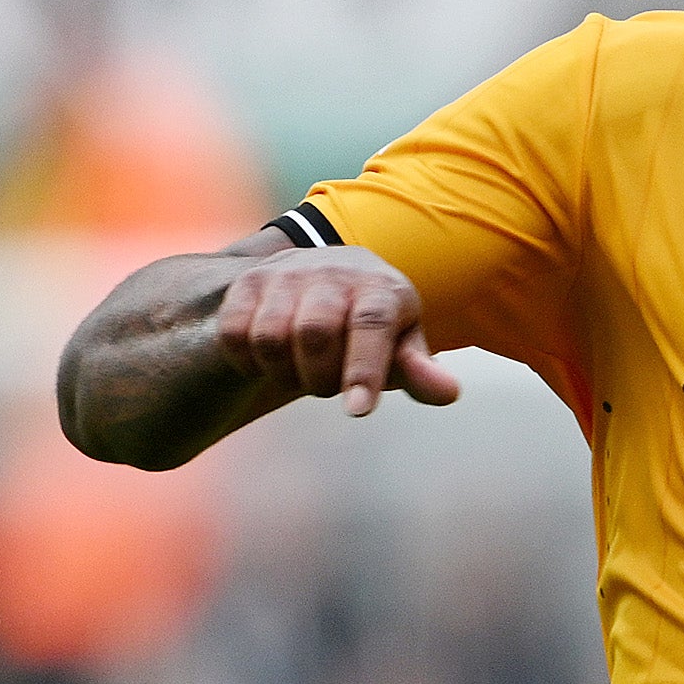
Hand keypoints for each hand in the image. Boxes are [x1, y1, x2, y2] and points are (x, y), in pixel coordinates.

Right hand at [213, 247, 456, 418]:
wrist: (330, 278)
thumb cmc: (377, 326)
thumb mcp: (404, 345)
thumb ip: (420, 371)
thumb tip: (448, 393)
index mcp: (382, 288)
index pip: (371, 324)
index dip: (364, 369)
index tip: (358, 410)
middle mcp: (333, 272)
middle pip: (315, 333)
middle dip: (319, 378)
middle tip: (326, 387)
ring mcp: (286, 274)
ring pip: (271, 335)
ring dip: (284, 372)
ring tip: (301, 373)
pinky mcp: (249, 283)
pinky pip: (236, 333)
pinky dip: (250, 363)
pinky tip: (270, 365)